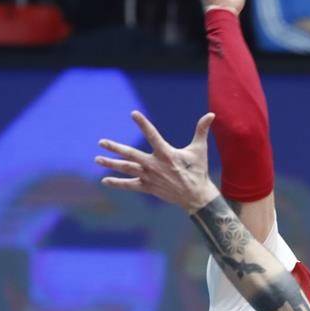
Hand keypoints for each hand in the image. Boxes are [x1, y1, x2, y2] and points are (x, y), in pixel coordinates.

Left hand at [97, 111, 219, 212]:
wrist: (196, 196)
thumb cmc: (198, 170)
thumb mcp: (200, 150)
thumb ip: (202, 131)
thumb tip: (212, 115)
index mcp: (166, 154)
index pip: (152, 135)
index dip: (143, 124)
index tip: (133, 113)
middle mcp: (155, 165)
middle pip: (131, 155)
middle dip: (115, 148)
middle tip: (101, 142)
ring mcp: (149, 177)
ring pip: (126, 169)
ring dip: (111, 164)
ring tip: (97, 159)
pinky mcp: (148, 187)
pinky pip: (129, 185)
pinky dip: (117, 183)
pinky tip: (105, 180)